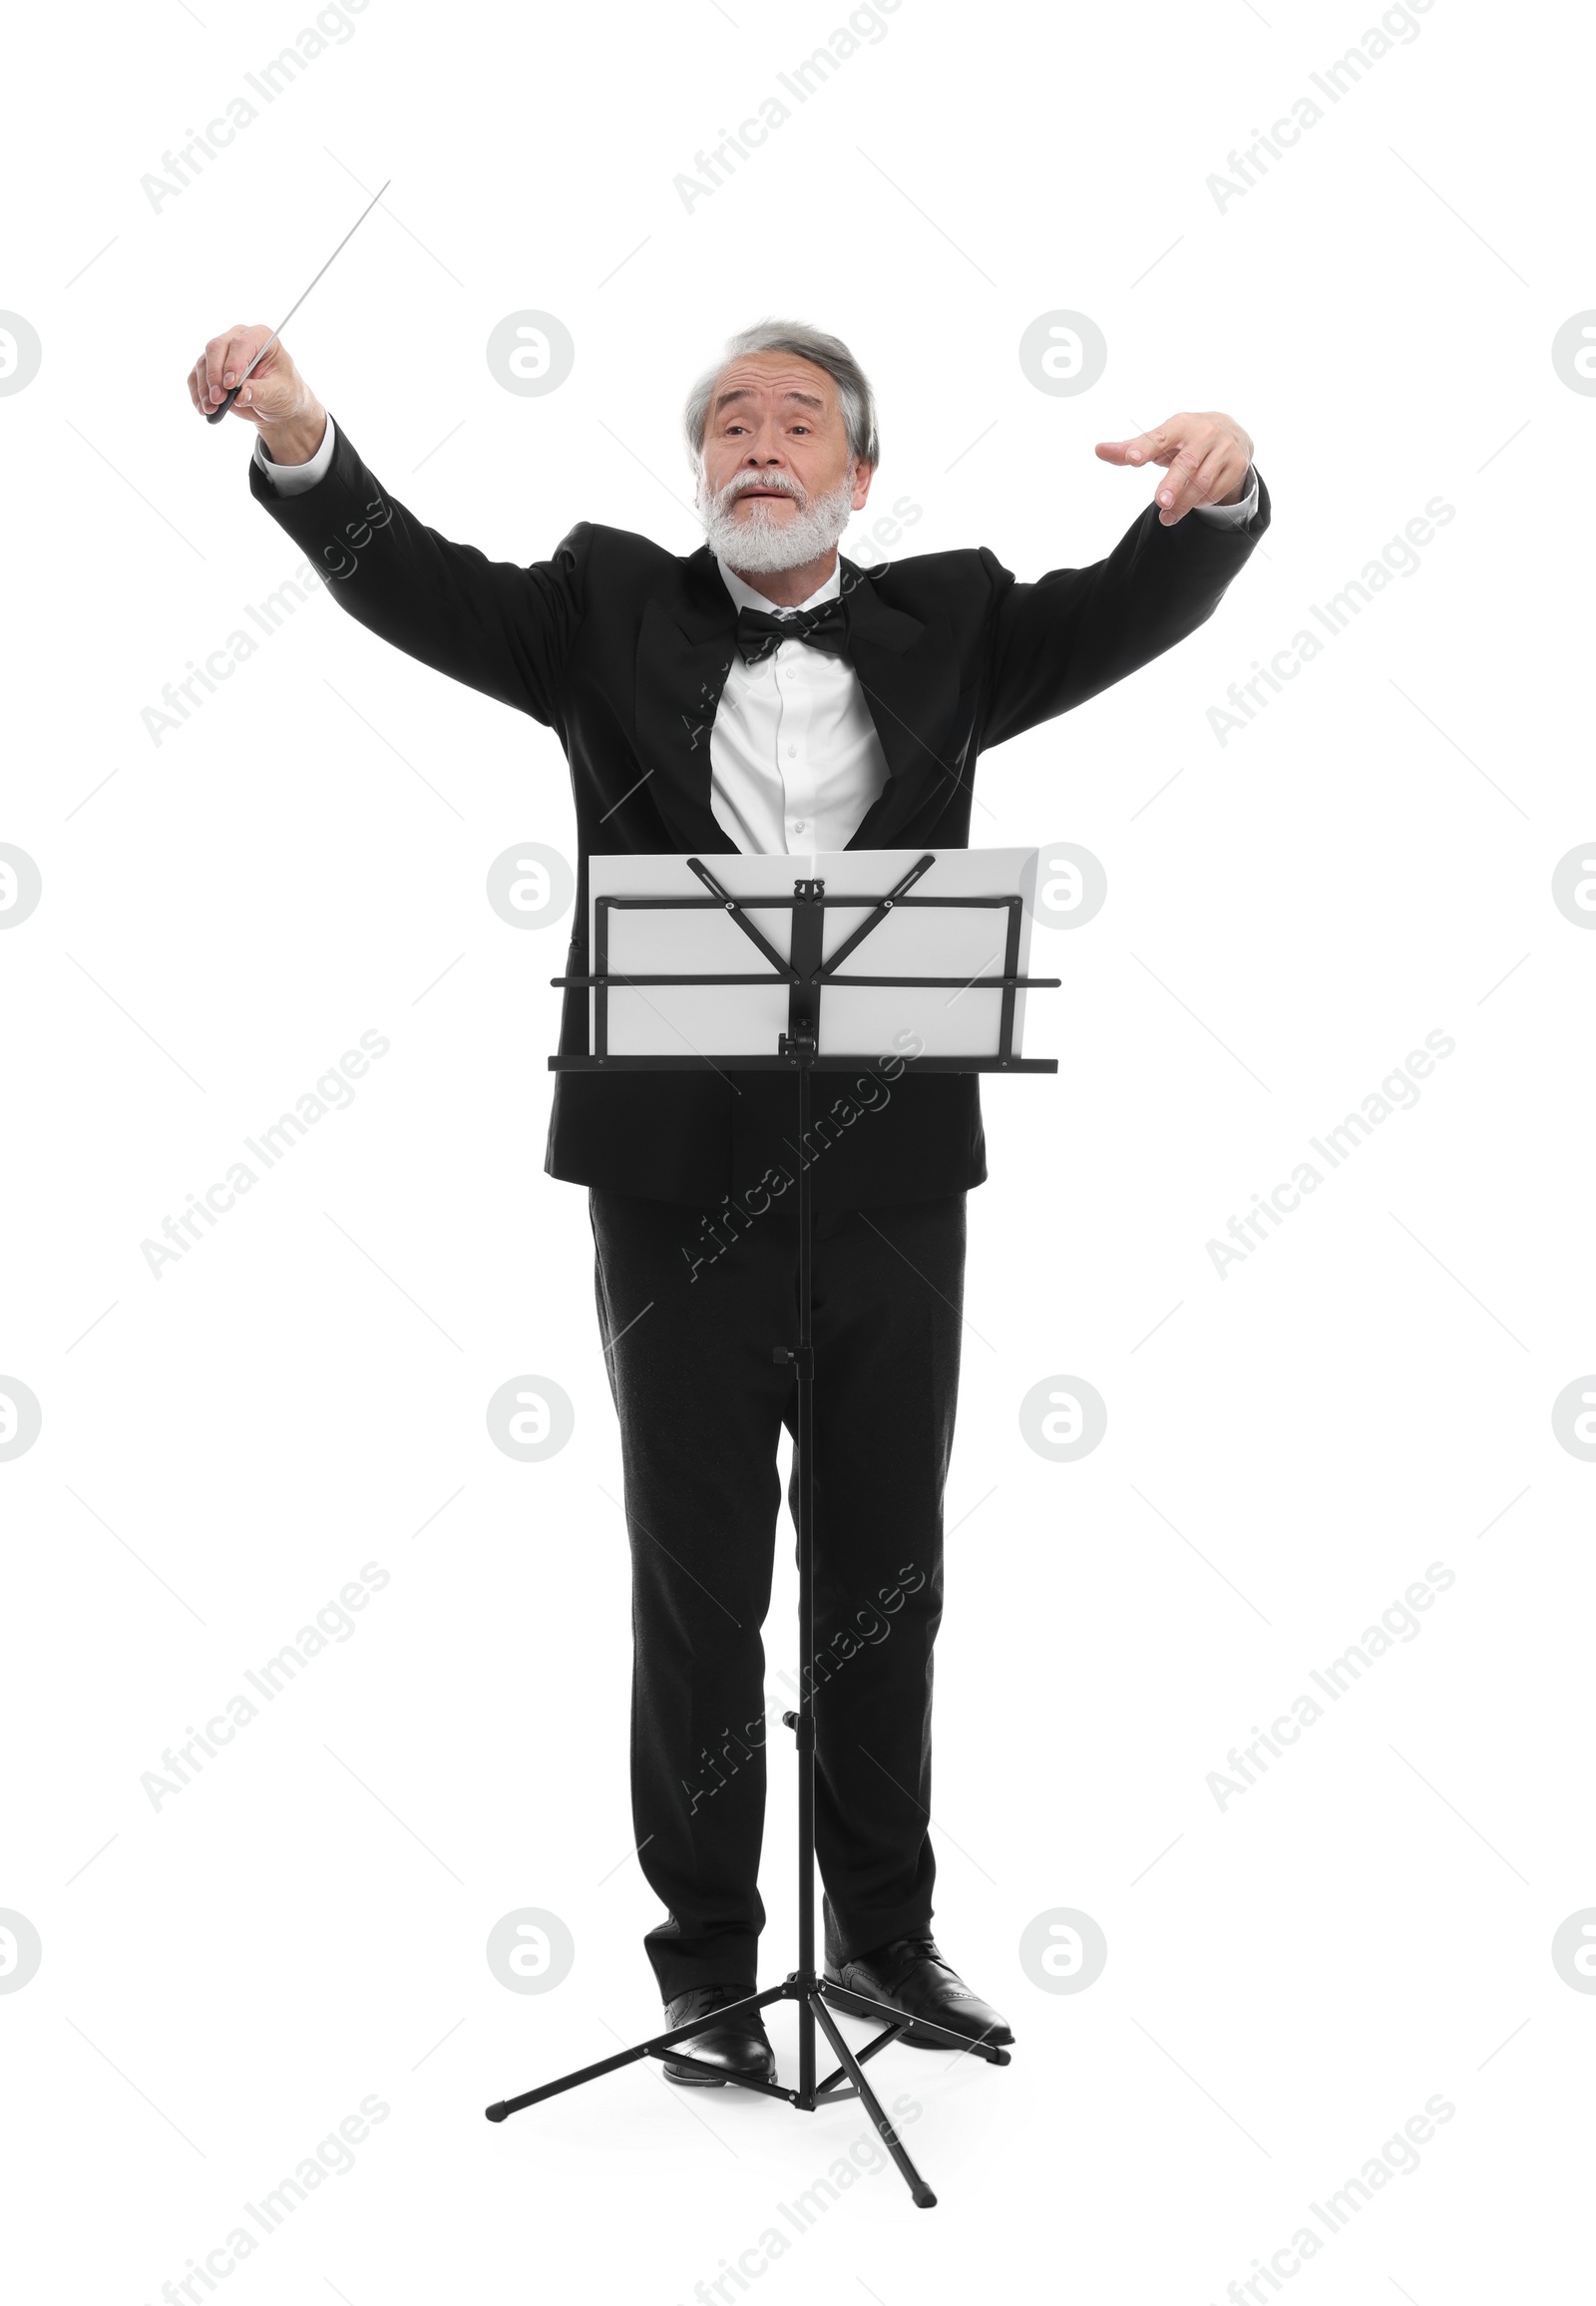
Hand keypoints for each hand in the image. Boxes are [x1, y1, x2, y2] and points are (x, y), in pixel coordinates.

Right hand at [187, 325, 327, 463]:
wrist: (277, 405)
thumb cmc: (285, 393)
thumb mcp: (279, 394)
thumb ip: (260, 392)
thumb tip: (240, 395)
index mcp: (261, 337)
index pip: (241, 344)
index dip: (233, 363)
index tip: (231, 385)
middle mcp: (238, 339)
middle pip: (216, 348)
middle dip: (214, 375)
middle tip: (217, 399)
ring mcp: (223, 352)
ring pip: (204, 362)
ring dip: (204, 388)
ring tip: (210, 408)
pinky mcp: (211, 367)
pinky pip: (197, 376)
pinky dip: (197, 392)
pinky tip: (203, 408)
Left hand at [1095, 413, 1253, 524]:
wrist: (1234, 435)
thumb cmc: (1186, 440)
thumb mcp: (1162, 441)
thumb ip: (1131, 448)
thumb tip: (1098, 449)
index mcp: (1180, 424)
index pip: (1160, 437)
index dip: (1145, 448)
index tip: (1131, 458)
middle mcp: (1204, 433)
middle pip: (1186, 463)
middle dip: (1173, 484)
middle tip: (1160, 501)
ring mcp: (1224, 449)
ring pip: (1202, 482)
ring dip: (1183, 503)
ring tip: (1166, 517)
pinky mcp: (1237, 467)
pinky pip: (1216, 491)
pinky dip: (1201, 502)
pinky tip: (1189, 507)